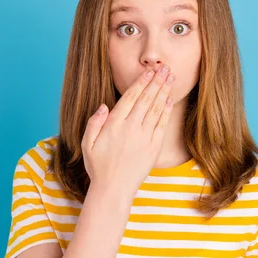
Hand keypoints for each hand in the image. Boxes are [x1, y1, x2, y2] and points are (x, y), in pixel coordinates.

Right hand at [81, 65, 175, 195]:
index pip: (130, 97)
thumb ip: (94, 123)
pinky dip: (166, 111)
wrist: (114, 189)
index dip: (141, 83)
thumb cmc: (98, 167)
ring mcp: (144, 137)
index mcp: (114, 124)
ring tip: (171, 78)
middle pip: (146, 99)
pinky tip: (169, 99)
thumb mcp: (87, 144)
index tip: (149, 72)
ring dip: (164, 91)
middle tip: (165, 68)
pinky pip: (162, 124)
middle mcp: (131, 128)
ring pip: (156, 108)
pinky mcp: (153, 147)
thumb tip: (104, 105)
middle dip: (156, 81)